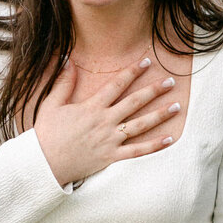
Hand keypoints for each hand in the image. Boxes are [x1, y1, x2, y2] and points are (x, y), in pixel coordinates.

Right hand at [35, 58, 180, 186]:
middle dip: (154, 90)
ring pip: (141, 125)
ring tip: (177, 106)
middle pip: (134, 102)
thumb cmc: (47, 133)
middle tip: (171, 81)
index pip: (117, 84)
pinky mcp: (112, 156)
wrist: (44, 163)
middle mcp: (105, 122)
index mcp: (92, 107)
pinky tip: (169, 139)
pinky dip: (154, 146)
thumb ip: (64, 82)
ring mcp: (110, 140)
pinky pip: (137, 151)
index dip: (133, 72)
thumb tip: (68, 59)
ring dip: (160, 115)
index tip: (146, 62)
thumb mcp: (52, 104)